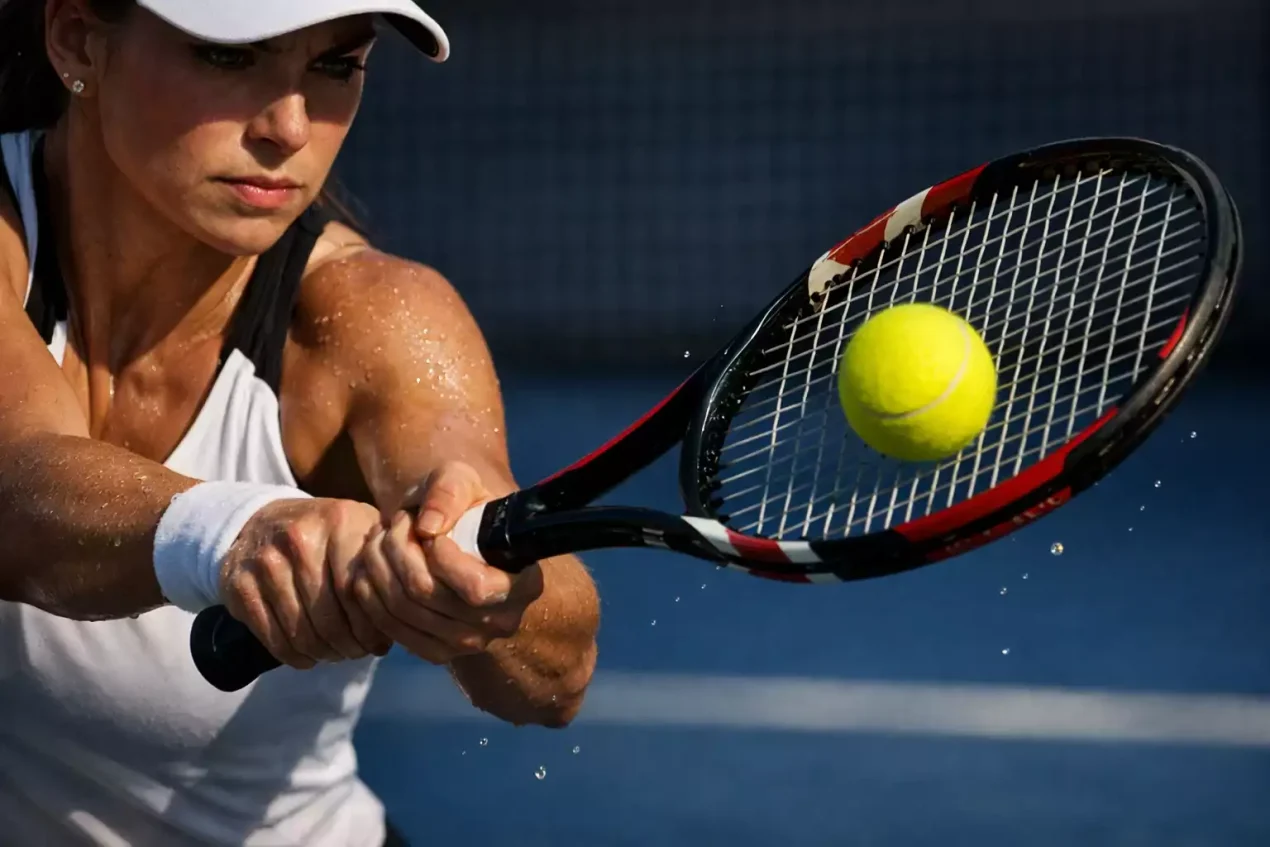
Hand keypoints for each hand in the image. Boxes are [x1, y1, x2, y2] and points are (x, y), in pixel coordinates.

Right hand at [219, 498, 392, 668]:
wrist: (261, 520)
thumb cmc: (325, 533)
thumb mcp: (359, 528)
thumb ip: (382, 560)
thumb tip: (400, 615)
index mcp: (339, 521)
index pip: (358, 590)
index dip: (370, 626)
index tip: (379, 643)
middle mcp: (299, 538)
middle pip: (330, 615)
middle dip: (348, 645)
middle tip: (357, 653)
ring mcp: (265, 561)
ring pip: (301, 631)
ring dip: (323, 653)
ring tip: (336, 655)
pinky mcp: (239, 585)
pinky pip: (272, 637)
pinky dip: (294, 656)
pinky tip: (308, 657)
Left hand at [352, 461, 543, 664]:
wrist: (455, 542)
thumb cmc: (466, 510)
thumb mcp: (462, 482)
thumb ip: (448, 491)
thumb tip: (428, 526)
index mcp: (524, 584)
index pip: (477, 588)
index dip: (442, 555)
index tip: (430, 527)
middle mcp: (501, 622)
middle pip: (428, 594)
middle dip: (398, 549)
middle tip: (392, 525)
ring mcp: (468, 644)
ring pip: (403, 608)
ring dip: (379, 567)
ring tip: (378, 540)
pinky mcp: (436, 652)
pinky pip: (391, 628)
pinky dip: (370, 596)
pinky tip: (370, 570)